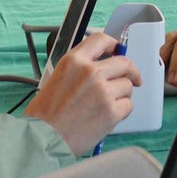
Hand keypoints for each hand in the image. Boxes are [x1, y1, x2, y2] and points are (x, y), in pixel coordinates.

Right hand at [25, 32, 141, 154]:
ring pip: (127, 86)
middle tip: (133, 78)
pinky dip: (121, 111)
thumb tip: (103, 66)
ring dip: (122, 95)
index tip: (117, 50)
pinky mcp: (111, 111)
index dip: (113, 44)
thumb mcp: (58, 77)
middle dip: (131, 71)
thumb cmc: (46, 114)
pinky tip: (107, 116)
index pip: (101, 40)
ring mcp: (103, 91)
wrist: (43, 137)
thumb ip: (80, 68)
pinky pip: (128, 105)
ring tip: (107, 105)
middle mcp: (90, 72)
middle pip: (123, 62)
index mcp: (74, 61)